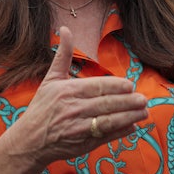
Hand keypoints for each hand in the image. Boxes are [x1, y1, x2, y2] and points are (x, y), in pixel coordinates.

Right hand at [6, 26, 148, 167]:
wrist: (29, 141)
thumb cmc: (41, 107)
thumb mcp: (50, 79)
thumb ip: (63, 55)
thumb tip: (65, 29)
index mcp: (67, 91)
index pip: (96, 87)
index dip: (115, 86)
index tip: (130, 85)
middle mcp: (74, 109)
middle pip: (106, 104)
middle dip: (127, 102)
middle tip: (143, 99)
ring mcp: (79, 128)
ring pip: (108, 121)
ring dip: (129, 117)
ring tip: (144, 112)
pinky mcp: (83, 144)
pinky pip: (106, 137)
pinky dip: (120, 132)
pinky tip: (133, 126)